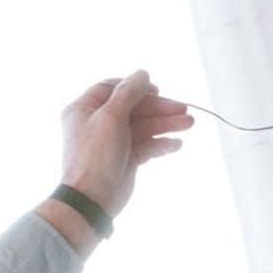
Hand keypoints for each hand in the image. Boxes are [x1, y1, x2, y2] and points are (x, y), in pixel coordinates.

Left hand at [60, 70, 192, 216]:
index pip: (112, 88)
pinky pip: (146, 146)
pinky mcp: (125, 159)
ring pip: (143, 127)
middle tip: (183, 109)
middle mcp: (98, 123)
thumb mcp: (111, 116)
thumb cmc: (95, 155)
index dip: (135, 87)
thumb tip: (142, 73)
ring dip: (165, 124)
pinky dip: (160, 143)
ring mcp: (113, 142)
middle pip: (133, 108)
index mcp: (84, 108)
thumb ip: (129, 92)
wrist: (92, 199)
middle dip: (159, 108)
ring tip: (189, 124)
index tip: (156, 90)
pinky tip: (176, 143)